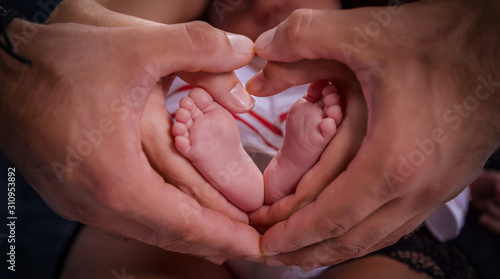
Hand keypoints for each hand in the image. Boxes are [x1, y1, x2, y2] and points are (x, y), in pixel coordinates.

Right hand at [0, 18, 260, 258]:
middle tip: (250, 246)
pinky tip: (178, 215)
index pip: (184, 221)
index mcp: (116, 177)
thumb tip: (244, 50)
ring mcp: (81, 201)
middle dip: (213, 241)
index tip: (256, 246)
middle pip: (168, 234)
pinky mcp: (74, 191)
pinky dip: (161, 220)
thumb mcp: (134, 44)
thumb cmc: (57, 60)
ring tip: (223, 236)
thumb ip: (197, 46)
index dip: (225, 235)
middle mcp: (96, 202)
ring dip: (188, 232)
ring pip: (148, 229)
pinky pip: (128, 216)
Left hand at [246, 0, 499, 268]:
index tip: (262, 240)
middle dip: (303, 249)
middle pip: (349, 237)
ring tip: (299, 251)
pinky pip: (395, 224)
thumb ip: (305, 36)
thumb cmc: (445, 42)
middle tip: (270, 252)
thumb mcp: (368, 32)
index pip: (329, 215)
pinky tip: (346, 229)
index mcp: (391, 160)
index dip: (291, 232)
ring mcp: (434, 190)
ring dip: (331, 248)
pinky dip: (362, 234)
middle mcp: (415, 187)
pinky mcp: (443, 182)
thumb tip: (260, 49)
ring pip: (374, 237)